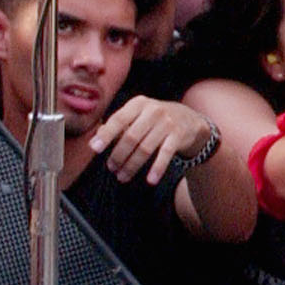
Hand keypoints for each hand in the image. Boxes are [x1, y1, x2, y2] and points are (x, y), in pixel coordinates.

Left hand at [90, 97, 218, 184]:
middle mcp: (153, 110)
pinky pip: (166, 154)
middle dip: (118, 156)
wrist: (189, 119)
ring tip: (122, 176)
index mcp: (138, 104)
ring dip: (132, 165)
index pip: (118, 119)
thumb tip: (95, 139)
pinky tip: (150, 180)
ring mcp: (167, 123)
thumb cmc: (155, 119)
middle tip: (111, 168)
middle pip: (131, 137)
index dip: (106, 135)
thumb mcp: (137, 115)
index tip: (94, 149)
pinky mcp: (178, 135)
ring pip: (145, 148)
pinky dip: (157, 168)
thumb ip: (117, 125)